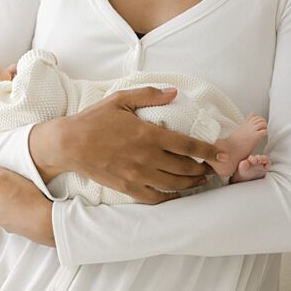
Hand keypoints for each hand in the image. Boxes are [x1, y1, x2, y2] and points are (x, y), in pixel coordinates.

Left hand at [0, 153, 55, 245]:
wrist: (49, 224)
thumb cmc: (25, 200)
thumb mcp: (2, 179)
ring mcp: (10, 223)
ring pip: (0, 210)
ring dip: (0, 203)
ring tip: (5, 194)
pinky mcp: (24, 226)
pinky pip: (16, 215)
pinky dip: (16, 209)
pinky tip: (24, 204)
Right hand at [30, 86, 215, 202]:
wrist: (69, 144)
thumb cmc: (94, 120)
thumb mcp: (119, 100)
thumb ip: (148, 94)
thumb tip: (174, 93)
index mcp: (148, 134)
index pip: (188, 145)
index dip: (209, 151)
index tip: (222, 155)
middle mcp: (147, 157)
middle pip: (186, 167)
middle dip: (203, 168)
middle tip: (209, 167)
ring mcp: (138, 175)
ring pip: (175, 184)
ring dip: (191, 183)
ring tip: (198, 179)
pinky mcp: (128, 188)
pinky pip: (157, 197)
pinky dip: (171, 197)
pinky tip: (177, 192)